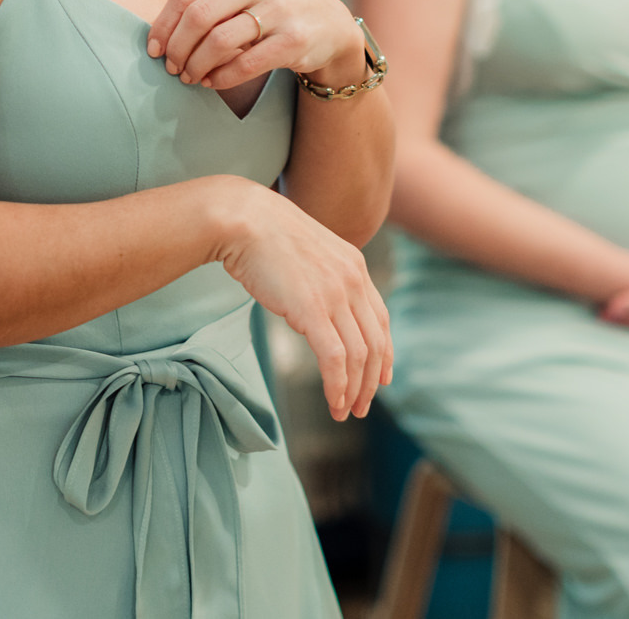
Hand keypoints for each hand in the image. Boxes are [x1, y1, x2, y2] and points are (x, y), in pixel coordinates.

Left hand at [147, 0, 365, 92]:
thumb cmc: (271, 6)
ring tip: (190, 77)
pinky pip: (245, 63)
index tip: (154, 49)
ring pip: (219, 42)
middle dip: (178, 48)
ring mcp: (280, 8)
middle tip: (173, 68)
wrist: (329, 22)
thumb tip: (160, 34)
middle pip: (198, 17)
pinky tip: (212, 82)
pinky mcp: (294, 39)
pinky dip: (221, 77)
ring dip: (196, 65)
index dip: (164, 25)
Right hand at [208, 178, 392, 419]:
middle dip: (371, 380)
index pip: (381, 319)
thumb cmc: (264, 234)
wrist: (243, 219)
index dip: (385, 353)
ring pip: (359, 356)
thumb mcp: (308, 251)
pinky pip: (335, 359)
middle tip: (361, 405)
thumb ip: (323, 277)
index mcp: (355, 265)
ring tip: (344, 411)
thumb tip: (318, 306)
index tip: (382, 377)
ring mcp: (335, 295)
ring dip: (355, 390)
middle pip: (375, 343)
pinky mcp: (313, 310)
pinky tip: (333, 402)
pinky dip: (337, 386)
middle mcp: (353, 280)